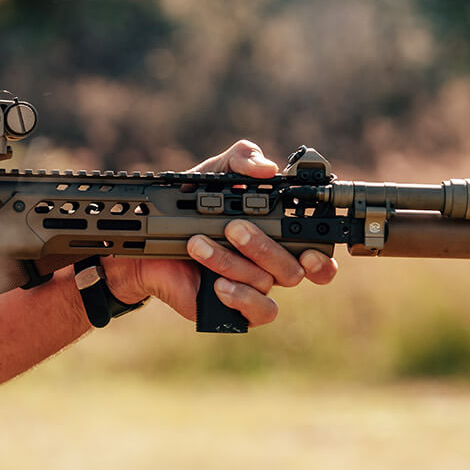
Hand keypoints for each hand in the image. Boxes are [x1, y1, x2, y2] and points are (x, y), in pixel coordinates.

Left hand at [103, 140, 337, 326]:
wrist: (146, 238)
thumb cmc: (186, 206)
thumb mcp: (212, 173)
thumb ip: (241, 158)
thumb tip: (268, 168)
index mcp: (277, 233)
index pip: (317, 249)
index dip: (322, 254)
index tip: (310, 248)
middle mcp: (271, 263)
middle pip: (295, 267)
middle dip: (263, 247)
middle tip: (233, 228)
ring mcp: (254, 287)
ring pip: (268, 283)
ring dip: (232, 262)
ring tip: (197, 243)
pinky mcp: (235, 308)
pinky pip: (259, 311)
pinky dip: (241, 297)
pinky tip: (217, 284)